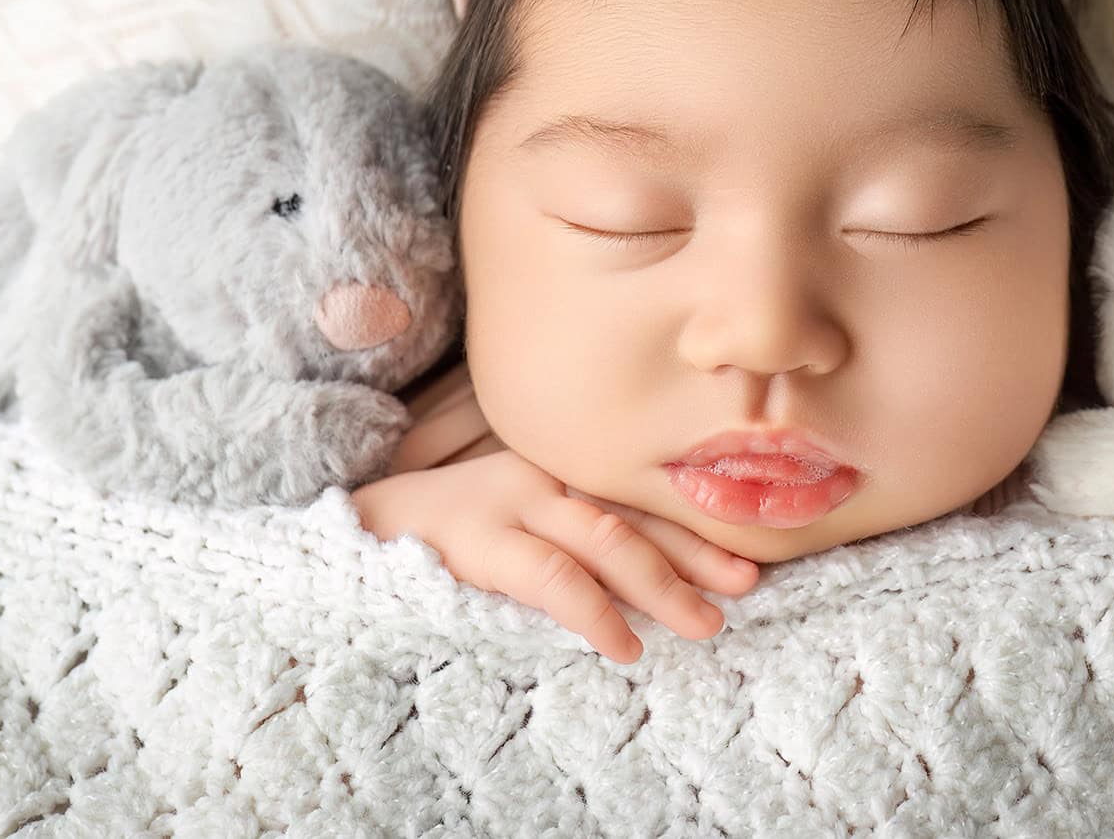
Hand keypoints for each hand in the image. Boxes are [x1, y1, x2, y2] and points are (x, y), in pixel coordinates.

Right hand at [350, 449, 759, 662]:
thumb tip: (647, 575)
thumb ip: (574, 532)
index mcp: (562, 469)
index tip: (749, 560)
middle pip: (639, 515)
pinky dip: (596, 612)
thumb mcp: (521, 518)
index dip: (699, 531)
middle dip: (698, 554)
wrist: (364, 527)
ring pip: (609, 541)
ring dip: (663, 586)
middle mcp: (548, 476)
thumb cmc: (452, 532)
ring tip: (703, 625)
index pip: (643, 499)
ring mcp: (516, 503)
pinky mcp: (484, 541)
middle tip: (746, 587)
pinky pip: (553, 577)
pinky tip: (623, 644)